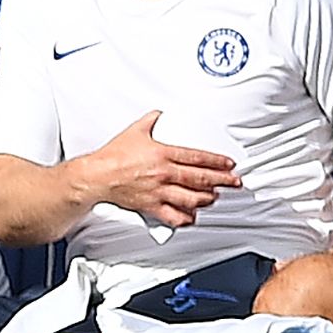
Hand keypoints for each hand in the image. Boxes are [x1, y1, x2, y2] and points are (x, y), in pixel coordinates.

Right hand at [85, 109, 241, 228]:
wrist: (98, 176)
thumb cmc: (113, 155)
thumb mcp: (134, 131)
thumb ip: (150, 121)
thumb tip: (159, 115)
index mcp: (162, 154)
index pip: (198, 158)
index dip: (218, 161)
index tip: (229, 164)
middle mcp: (164, 174)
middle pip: (201, 179)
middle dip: (222, 181)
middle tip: (234, 182)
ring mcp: (160, 192)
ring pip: (193, 199)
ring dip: (208, 199)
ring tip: (215, 197)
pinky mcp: (152, 206)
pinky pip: (175, 217)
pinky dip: (187, 218)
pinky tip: (192, 216)